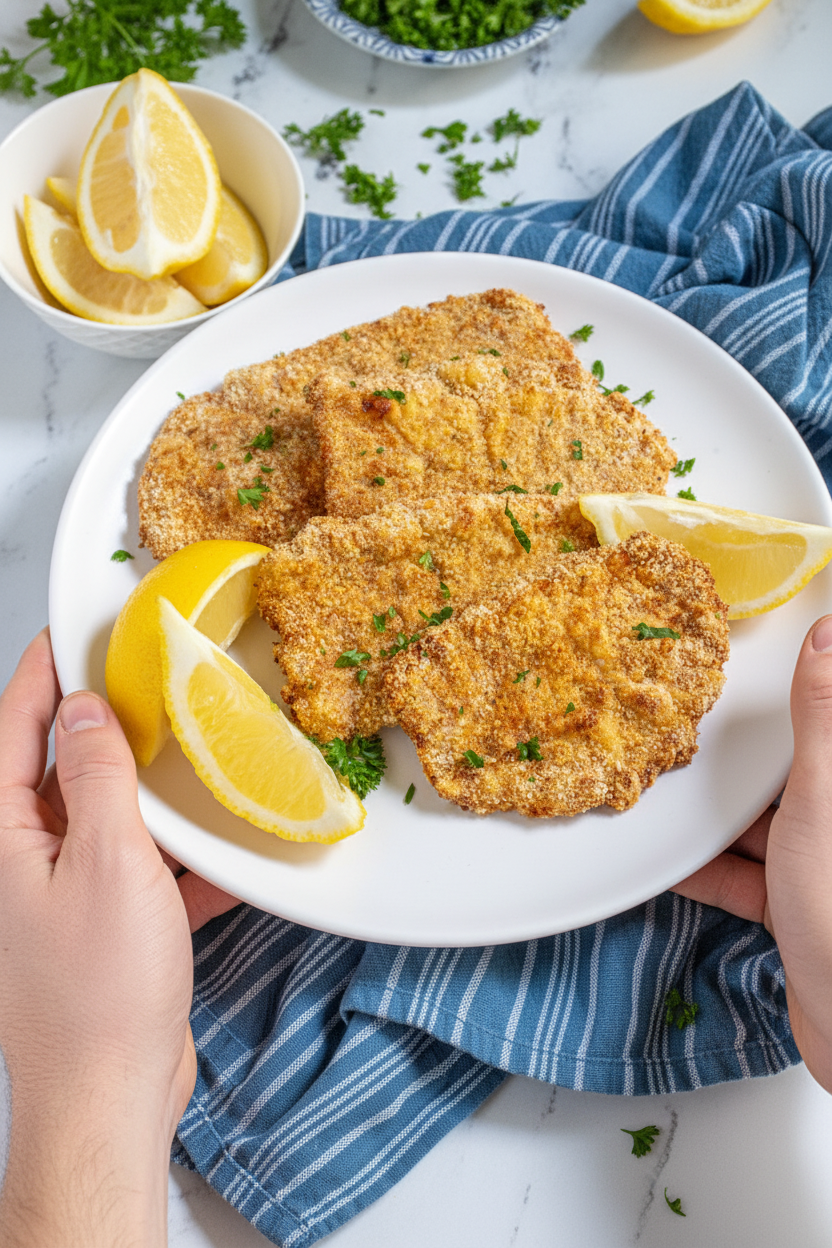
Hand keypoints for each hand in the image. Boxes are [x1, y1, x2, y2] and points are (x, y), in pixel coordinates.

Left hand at [0, 630, 238, 1246]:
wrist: (108, 1102)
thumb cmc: (97, 994)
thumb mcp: (107, 862)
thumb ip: (94, 777)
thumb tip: (85, 709)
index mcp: (4, 837)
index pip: (14, 728)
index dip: (44, 674)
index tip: (73, 632)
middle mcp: (21, 861)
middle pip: (57, 769)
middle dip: (102, 725)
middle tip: (147, 682)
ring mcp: (61, 896)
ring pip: (104, 818)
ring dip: (147, 794)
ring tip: (192, 758)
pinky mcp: (102, 930)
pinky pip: (138, 871)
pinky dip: (175, 861)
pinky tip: (221, 858)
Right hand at [672, 615, 831, 1093]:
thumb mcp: (819, 801)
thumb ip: (820, 720)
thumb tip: (830, 635)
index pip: (817, 732)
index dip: (789, 707)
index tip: (747, 678)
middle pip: (788, 777)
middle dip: (741, 765)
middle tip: (690, 739)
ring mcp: (822, 867)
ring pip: (764, 826)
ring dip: (719, 820)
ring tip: (668, 800)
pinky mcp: (800, 909)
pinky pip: (748, 876)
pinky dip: (712, 871)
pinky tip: (672, 862)